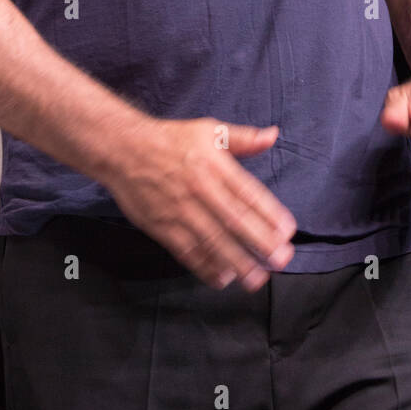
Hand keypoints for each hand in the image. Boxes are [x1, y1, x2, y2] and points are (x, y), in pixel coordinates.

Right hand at [100, 117, 295, 290]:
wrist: (123, 149)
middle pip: (234, 220)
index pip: (247, 192)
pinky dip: (204, 267)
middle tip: (281, 259)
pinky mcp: (162, 227)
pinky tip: (222, 279)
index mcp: (214, 165)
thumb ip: (243, 138)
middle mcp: (200, 189)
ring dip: (237, 262)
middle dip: (260, 242)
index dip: (269, 213)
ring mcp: (180, 210)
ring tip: (257, 278)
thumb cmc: (170, 139)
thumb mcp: (209, 130)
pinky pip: (187, 251)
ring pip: (212, 241)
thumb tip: (273, 135)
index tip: (288, 231)